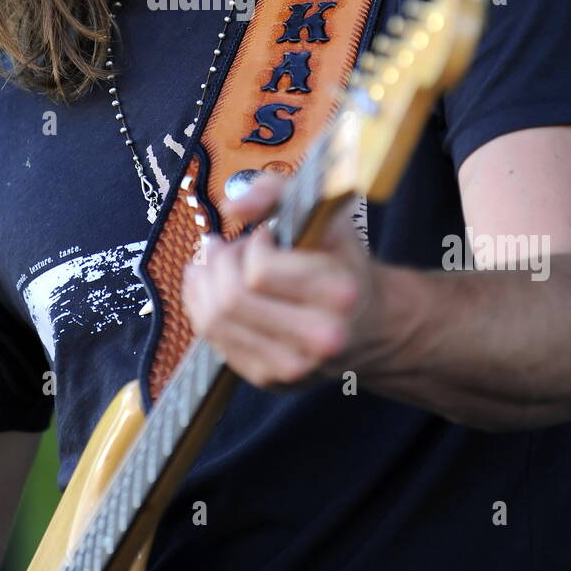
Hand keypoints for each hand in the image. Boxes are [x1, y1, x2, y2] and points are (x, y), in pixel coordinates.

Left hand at [182, 172, 380, 392]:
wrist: (369, 324)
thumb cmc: (341, 263)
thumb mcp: (323, 213)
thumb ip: (277, 191)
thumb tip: (232, 207)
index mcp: (340, 294)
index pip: (259, 272)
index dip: (251, 245)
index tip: (265, 236)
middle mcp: (320, 338)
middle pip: (231, 299)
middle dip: (219, 263)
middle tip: (226, 246)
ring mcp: (293, 366)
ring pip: (214, 321)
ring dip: (205, 283)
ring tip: (217, 263)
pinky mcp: (269, 380)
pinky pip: (213, 340)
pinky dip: (201, 307)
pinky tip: (212, 288)